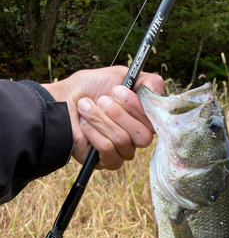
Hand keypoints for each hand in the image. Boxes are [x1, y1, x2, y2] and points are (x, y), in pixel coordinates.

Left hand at [43, 66, 163, 169]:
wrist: (60, 102)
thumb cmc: (88, 89)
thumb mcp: (118, 76)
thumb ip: (144, 80)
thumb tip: (158, 89)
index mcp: (142, 118)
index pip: (154, 121)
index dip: (137, 107)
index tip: (118, 91)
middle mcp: (136, 137)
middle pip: (144, 137)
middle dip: (119, 114)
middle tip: (101, 100)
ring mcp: (122, 151)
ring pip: (124, 141)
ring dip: (101, 120)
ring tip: (86, 108)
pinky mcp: (107, 162)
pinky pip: (109, 150)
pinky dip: (94, 134)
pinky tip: (84, 126)